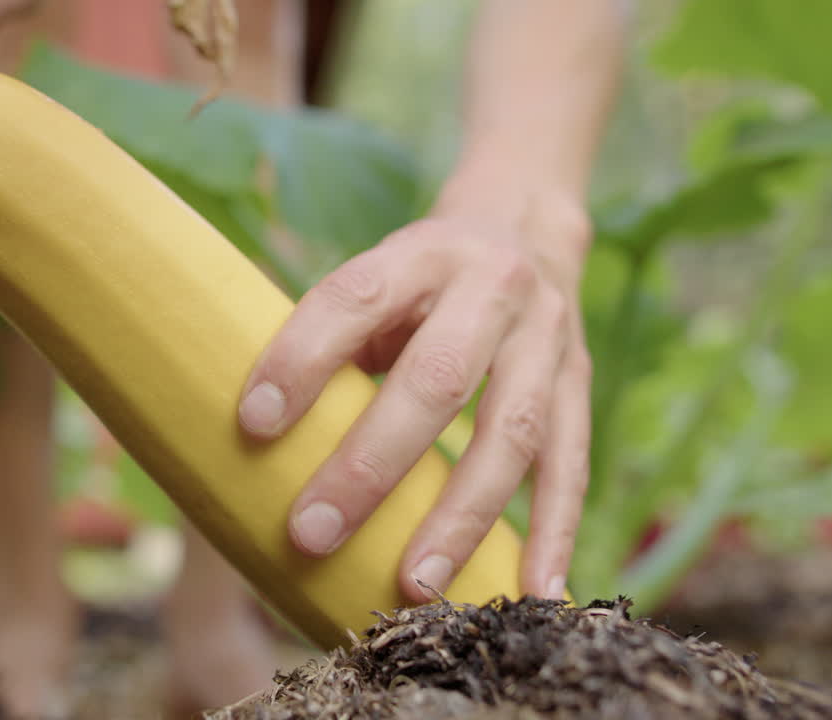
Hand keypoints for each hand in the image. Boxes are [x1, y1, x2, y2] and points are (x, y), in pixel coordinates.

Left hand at [239, 191, 592, 602]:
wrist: (525, 231)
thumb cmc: (417, 283)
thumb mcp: (376, 279)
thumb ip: (331, 341)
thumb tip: (251, 436)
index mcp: (422, 252)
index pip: (354, 298)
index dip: (303, 357)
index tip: (252, 423)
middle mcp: (493, 287)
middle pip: (438, 377)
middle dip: (371, 464)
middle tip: (310, 533)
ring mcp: (547, 338)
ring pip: (512, 433)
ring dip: (460, 516)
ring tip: (414, 586)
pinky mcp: (580, 385)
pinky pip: (571, 464)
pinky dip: (555, 532)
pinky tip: (535, 592)